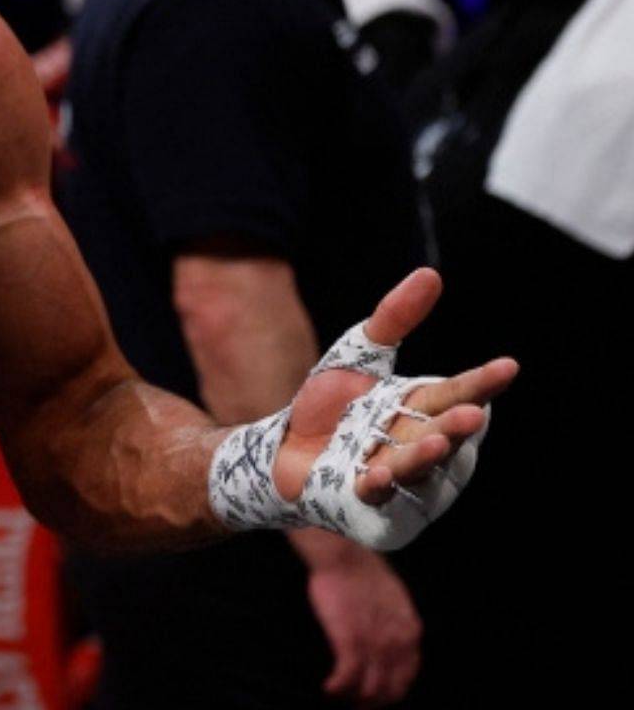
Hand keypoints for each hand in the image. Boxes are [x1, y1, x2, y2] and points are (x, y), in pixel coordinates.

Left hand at [272, 268, 515, 505]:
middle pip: (446, 436)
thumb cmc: (329, 404)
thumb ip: (393, 318)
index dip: (482, 383)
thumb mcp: (358, 355)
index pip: (460, 394)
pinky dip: (382, 487)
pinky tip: (378, 475)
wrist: (279, 449)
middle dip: (457, 427)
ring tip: (433, 443)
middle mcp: (426, 450)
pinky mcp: (377, 512)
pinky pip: (383, 500)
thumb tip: (431, 274)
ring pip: (422, 471)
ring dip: (426, 459)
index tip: (507, 367)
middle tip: (471, 414)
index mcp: (428, 412)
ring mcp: (406, 485)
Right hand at [296, 531, 420, 705]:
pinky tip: (327, 689)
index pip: (406, 678)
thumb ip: (396, 626)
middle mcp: (396, 645)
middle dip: (371, 702)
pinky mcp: (349, 642)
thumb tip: (389, 645)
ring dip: (353, 700)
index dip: (389, 692)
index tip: (373, 694)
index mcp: (410, 634)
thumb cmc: (364, 572)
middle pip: (389, 691)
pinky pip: (346, 678)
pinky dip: (336, 689)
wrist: (345, 557)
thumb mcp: (395, 600)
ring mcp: (373, 645)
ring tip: (338, 697)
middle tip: (354, 702)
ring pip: (369, 690)